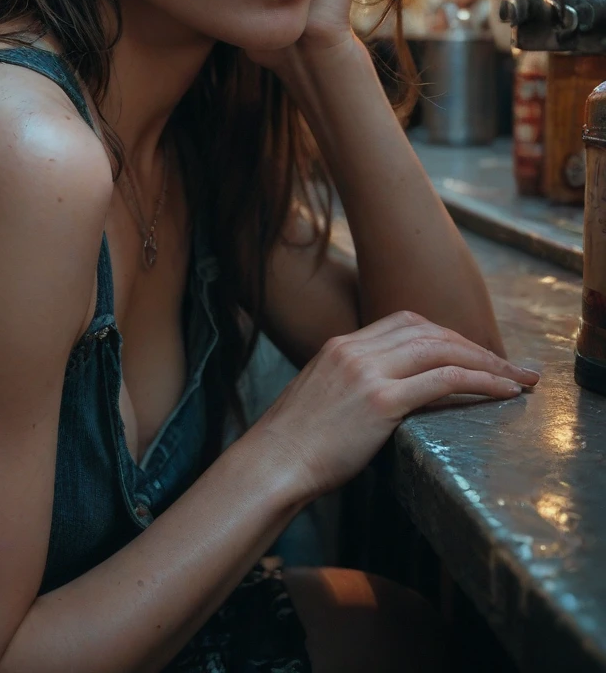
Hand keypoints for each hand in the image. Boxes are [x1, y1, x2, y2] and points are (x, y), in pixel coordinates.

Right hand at [251, 310, 538, 503]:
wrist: (272, 463)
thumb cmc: (294, 444)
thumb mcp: (321, 396)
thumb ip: (351, 383)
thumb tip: (388, 395)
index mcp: (340, 345)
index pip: (404, 322)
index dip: (444, 335)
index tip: (469, 353)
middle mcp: (355, 349)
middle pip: (428, 330)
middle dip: (472, 345)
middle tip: (506, 366)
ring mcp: (367, 372)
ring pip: (441, 349)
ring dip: (485, 361)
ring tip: (514, 379)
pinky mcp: (380, 401)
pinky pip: (444, 379)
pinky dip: (479, 381)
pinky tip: (501, 391)